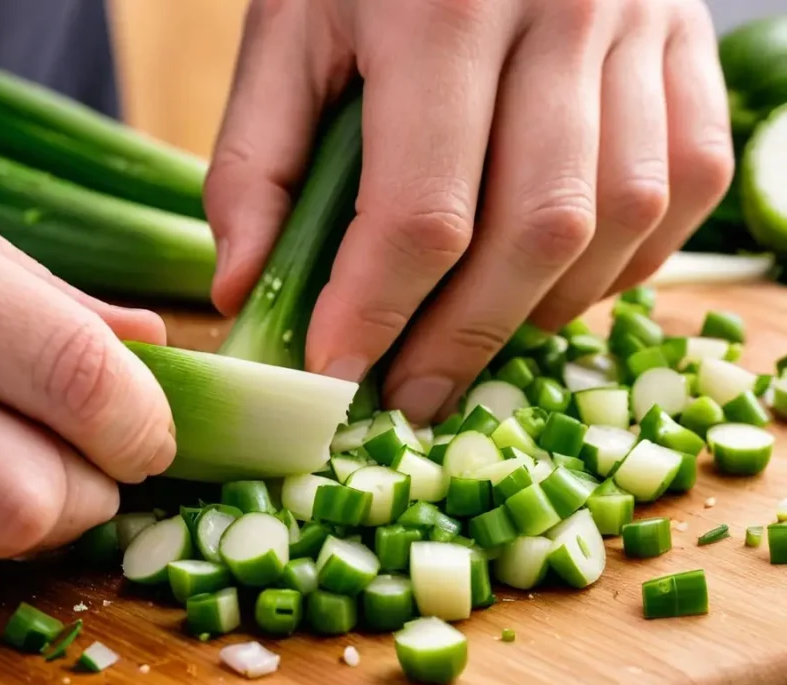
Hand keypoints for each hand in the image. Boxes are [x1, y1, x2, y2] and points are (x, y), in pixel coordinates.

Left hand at [205, 0, 733, 422]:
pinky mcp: (688, 44)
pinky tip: (559, 278)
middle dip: (465, 338)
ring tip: (476, 334)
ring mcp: (644, 25)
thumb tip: (247, 289)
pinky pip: (689, 183)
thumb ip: (256, 160)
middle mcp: (565, 10)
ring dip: (547, 305)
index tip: (335, 375)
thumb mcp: (287, 32)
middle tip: (410, 394)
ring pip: (622, 216)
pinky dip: (627, 258)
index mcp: (444, 8)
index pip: (422, 211)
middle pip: (535, 229)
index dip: (376, 313)